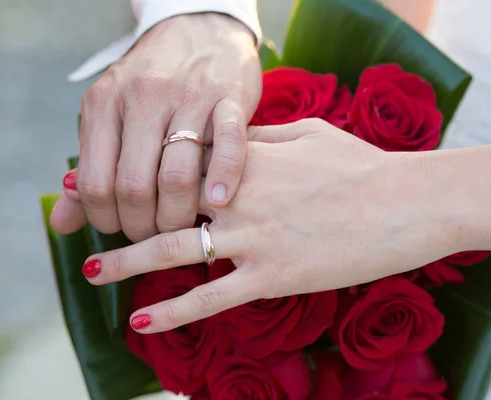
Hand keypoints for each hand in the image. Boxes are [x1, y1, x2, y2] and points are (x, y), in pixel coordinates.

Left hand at [51, 13, 261, 241]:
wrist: (200, 28)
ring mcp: (188, 96)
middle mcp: (142, 97)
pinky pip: (228, 146)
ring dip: (180, 215)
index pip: (94, 184)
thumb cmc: (153, 82)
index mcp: (104, 103)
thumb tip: (62, 224)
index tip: (123, 228)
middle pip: (134, 186)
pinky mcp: (228, 97)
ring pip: (177, 175)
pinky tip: (220, 200)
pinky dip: (224, 179)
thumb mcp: (111, 114)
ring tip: (184, 224)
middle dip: (143, 226)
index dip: (106, 220)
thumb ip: (89, 168)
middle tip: (154, 233)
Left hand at [78, 119, 459, 332]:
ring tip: (94, 271)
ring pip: (175, 249)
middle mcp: (240, 195)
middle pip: (165, 202)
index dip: (146, 166)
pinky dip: (174, 309)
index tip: (116, 174)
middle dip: (121, 207)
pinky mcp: (273, 274)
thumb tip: (236, 144)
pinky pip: (212, 296)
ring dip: (129, 261)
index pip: (184, 160)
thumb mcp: (311, 134)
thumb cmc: (363, 165)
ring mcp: (253, 236)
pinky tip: (142, 320)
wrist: (408, 202)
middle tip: (82, 215)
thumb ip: (265, 139)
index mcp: (249, 158)